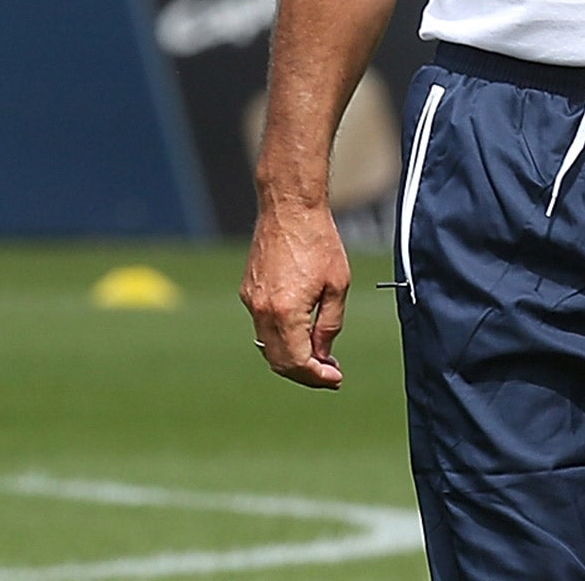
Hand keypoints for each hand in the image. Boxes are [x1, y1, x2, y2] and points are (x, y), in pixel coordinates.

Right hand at [241, 200, 350, 388]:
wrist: (289, 207)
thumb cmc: (318, 241)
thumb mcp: (337, 287)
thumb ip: (329, 326)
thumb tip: (322, 356)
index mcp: (285, 312)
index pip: (298, 362)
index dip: (318, 377)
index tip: (336, 378)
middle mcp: (261, 310)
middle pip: (279, 361)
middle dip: (305, 373)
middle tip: (329, 373)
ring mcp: (250, 300)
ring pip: (268, 345)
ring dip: (292, 357)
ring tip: (319, 354)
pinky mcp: (247, 290)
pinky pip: (262, 325)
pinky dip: (280, 337)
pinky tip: (301, 330)